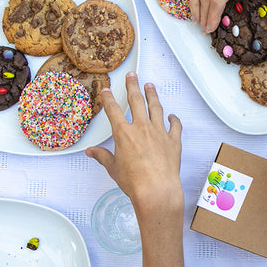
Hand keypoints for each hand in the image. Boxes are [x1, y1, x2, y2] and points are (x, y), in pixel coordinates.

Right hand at [86, 72, 184, 217]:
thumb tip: (91, 152)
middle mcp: (141, 128)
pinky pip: (175, 126)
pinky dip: (174, 120)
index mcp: (124, 133)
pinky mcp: (173, 141)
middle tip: (132, 76)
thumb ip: (103, 157)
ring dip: (152, 95)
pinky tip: (172, 116)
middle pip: (136, 100)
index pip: (113, 110)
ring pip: (156, 108)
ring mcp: (159, 132)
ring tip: (150, 86)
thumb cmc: (134, 182)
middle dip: (133, 86)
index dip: (108, 98)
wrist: (156, 190)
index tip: (106, 90)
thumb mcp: (113, 168)